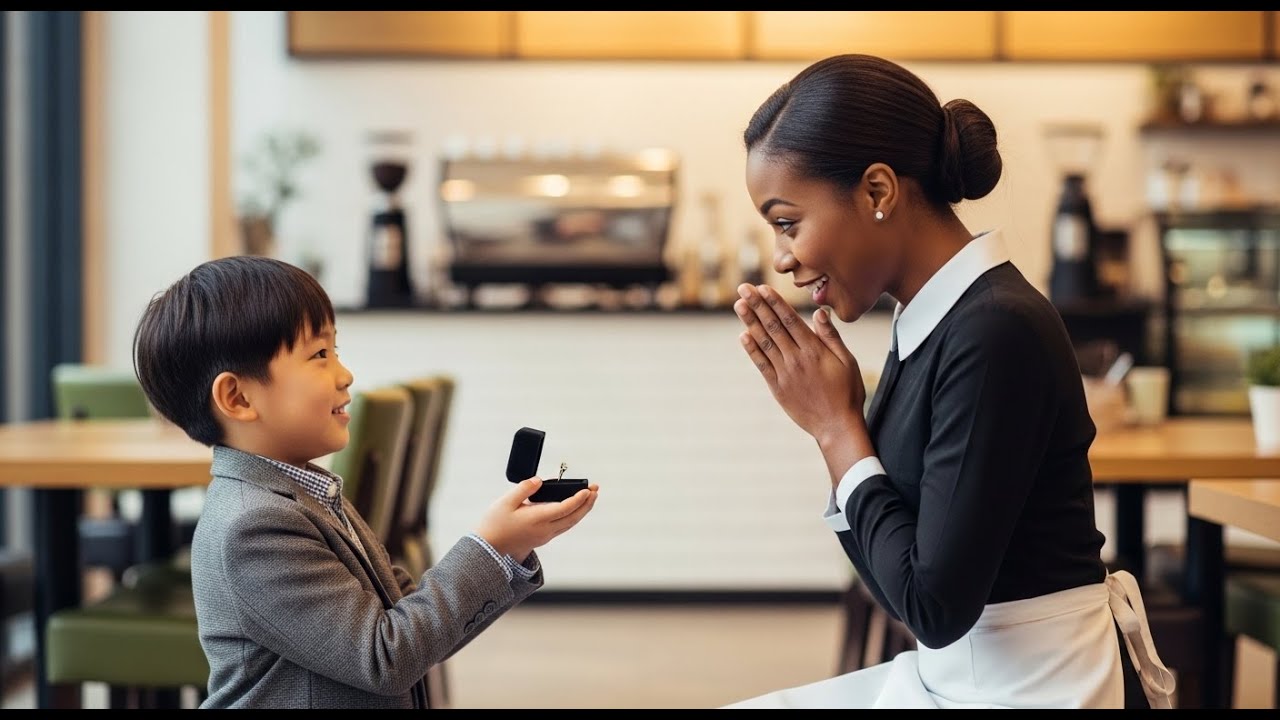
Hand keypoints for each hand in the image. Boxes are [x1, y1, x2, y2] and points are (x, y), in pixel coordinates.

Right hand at [474, 477, 599, 563]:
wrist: (490, 548)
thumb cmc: (495, 524)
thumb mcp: (505, 502)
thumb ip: (523, 489)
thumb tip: (538, 481)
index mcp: (537, 519)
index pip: (565, 508)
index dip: (578, 498)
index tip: (588, 489)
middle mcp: (545, 529)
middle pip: (573, 517)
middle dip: (587, 503)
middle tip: (596, 489)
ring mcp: (545, 535)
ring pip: (570, 523)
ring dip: (582, 510)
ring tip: (590, 497)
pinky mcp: (543, 537)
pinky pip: (564, 526)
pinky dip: (573, 516)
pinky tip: (574, 509)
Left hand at [734, 283, 865, 446]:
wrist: (837, 426)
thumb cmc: (846, 393)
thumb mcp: (846, 361)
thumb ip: (831, 337)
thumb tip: (819, 313)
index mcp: (814, 350)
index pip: (790, 320)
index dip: (775, 302)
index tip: (762, 288)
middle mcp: (796, 359)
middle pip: (773, 327)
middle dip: (757, 305)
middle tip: (743, 289)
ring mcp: (785, 373)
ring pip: (764, 342)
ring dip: (750, 322)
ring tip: (739, 305)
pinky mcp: (777, 388)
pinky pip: (761, 364)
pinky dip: (752, 349)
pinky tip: (743, 335)